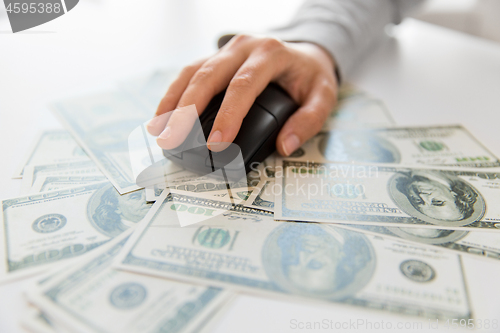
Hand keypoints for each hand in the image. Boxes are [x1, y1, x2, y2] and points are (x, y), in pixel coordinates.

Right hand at [148, 34, 337, 155]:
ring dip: (173, 101)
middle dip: (187, 109)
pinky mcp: (216, 57)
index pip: (244, 85)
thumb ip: (309, 121)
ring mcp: (227, 50)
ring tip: (159, 130)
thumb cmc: (311, 77)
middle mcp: (245, 47)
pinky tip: (163, 114)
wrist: (305, 54)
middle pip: (209, 75)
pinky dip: (174, 94)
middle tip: (172, 139)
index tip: (216, 143)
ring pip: (193, 72)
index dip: (228, 115)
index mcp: (271, 54)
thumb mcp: (324, 95)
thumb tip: (285, 146)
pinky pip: (190, 72)